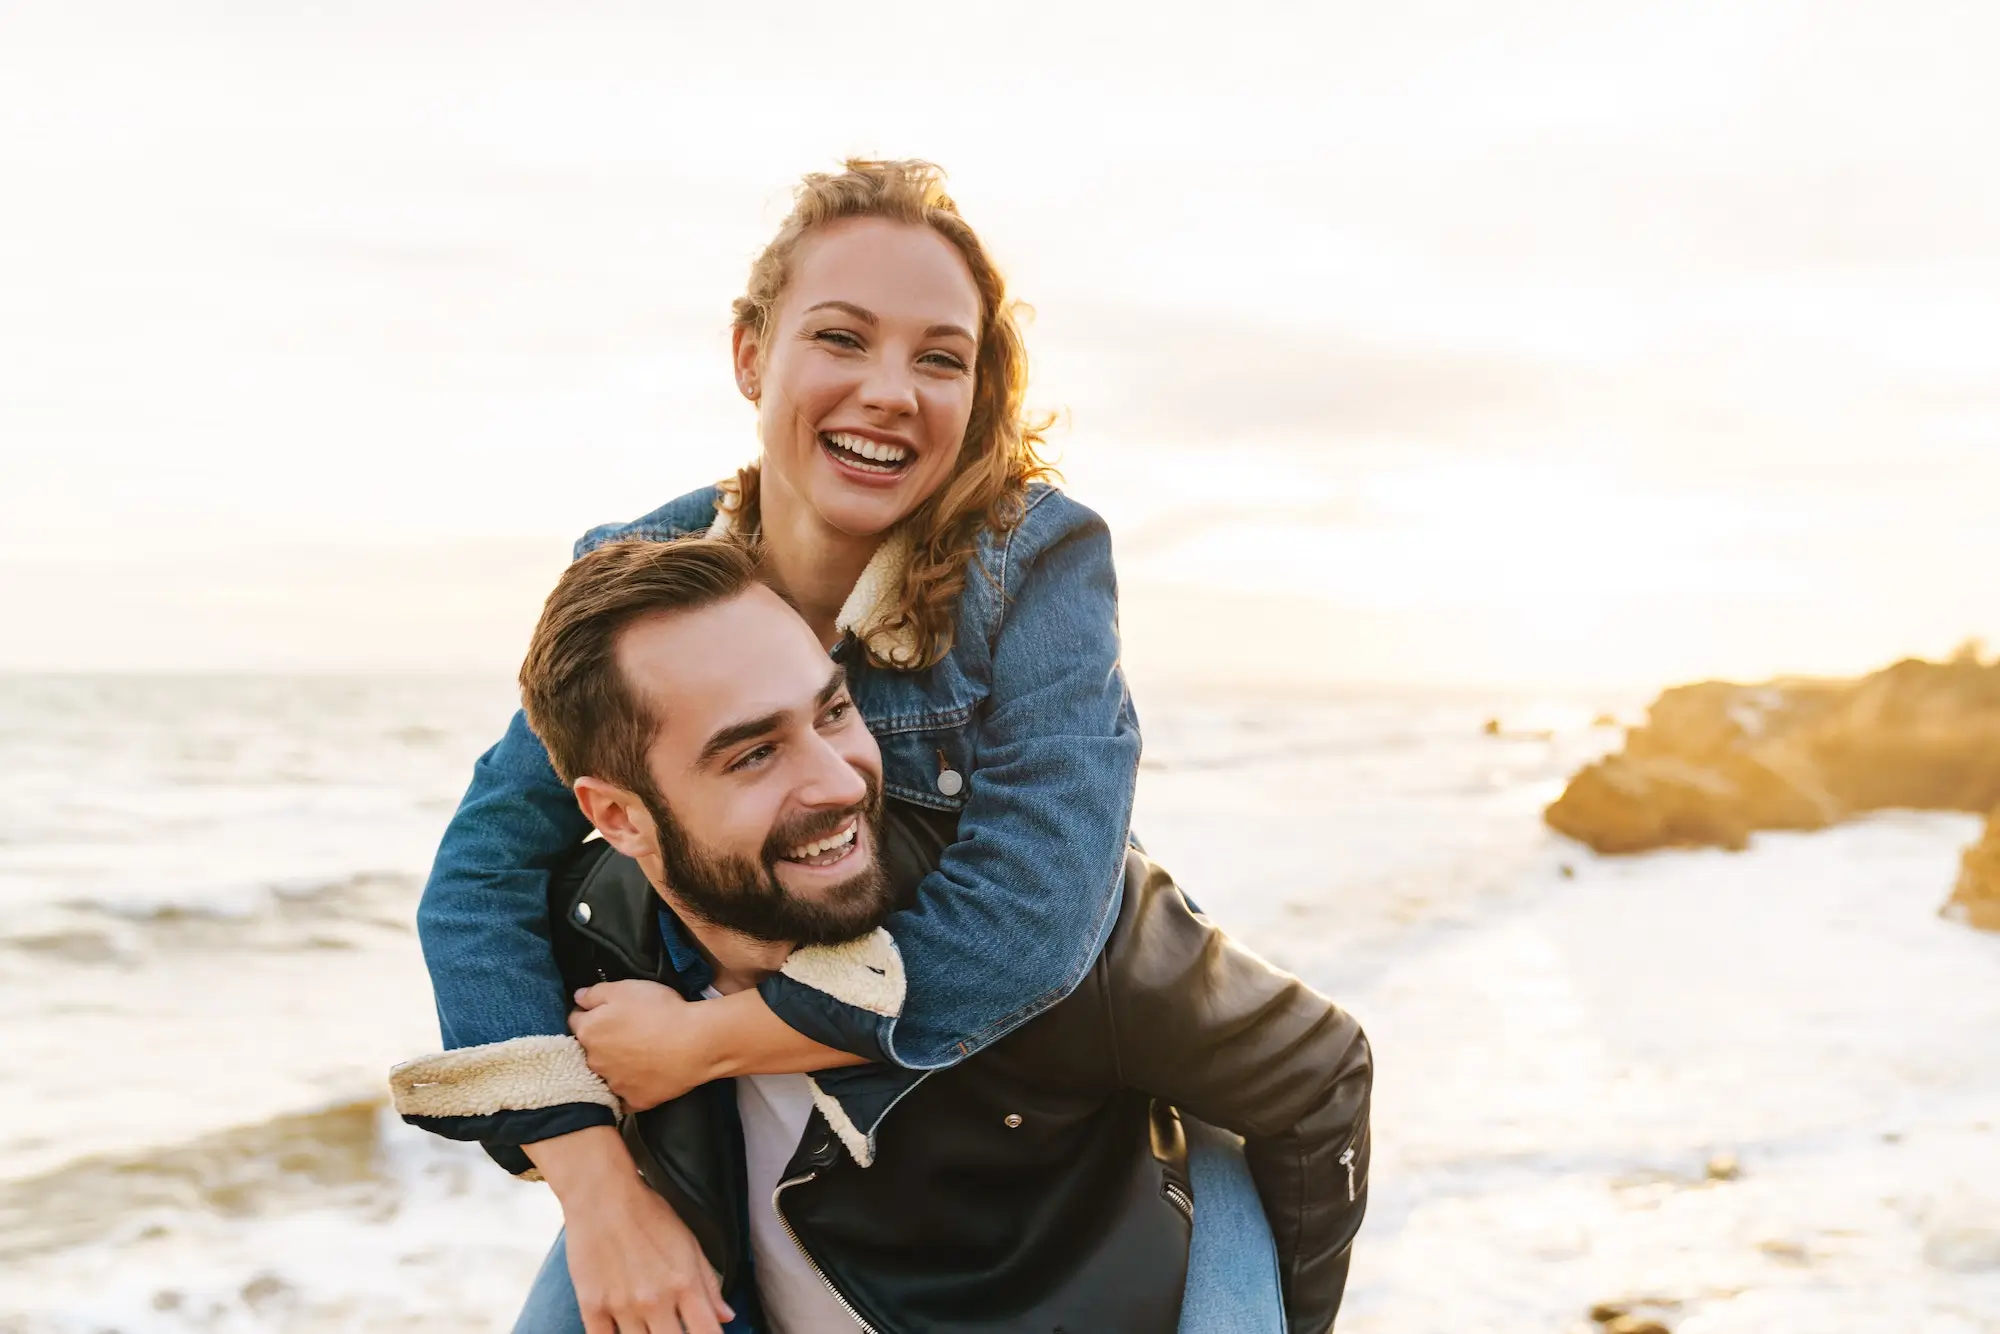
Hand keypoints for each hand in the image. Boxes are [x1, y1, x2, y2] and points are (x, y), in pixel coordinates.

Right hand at [527, 1126, 734, 1333]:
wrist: (602, 1194)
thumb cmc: (648, 1214)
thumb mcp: (689, 1243)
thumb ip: (709, 1283)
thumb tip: (726, 1316)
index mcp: (685, 1284)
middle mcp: (655, 1300)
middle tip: (675, 1328)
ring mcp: (622, 1306)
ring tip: (651, 1326)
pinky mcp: (592, 1307)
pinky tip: (623, 1331)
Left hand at [570, 980, 717, 1110]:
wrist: (695, 1043)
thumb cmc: (660, 1011)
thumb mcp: (625, 988)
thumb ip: (594, 993)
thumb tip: (578, 999)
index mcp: (588, 1031)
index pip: (575, 1020)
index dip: (590, 1013)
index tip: (606, 1012)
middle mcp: (594, 1062)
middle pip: (589, 1050)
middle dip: (601, 1042)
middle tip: (626, 1033)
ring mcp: (614, 1084)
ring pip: (606, 1074)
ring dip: (615, 1066)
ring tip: (639, 1054)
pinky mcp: (634, 1100)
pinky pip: (626, 1096)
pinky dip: (631, 1088)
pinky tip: (644, 1077)